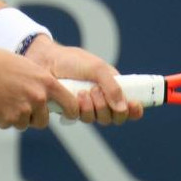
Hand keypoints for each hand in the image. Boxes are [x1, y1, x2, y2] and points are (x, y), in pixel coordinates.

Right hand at [0, 42, 79, 129]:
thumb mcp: (27, 67)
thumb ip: (40, 83)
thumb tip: (47, 98)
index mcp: (46, 83)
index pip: (70, 104)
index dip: (71, 111)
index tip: (69, 115)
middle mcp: (38, 98)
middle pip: (43, 120)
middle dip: (34, 117)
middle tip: (20, 105)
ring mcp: (23, 111)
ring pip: (24, 123)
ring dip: (16, 117)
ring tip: (4, 99)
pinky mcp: (8, 120)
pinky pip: (8, 124)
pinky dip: (2, 118)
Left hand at [22, 35, 144, 125]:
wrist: (46, 61)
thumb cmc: (73, 60)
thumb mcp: (97, 68)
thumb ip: (112, 87)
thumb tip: (123, 109)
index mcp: (113, 86)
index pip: (129, 105)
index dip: (134, 110)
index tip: (133, 105)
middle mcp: (102, 99)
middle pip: (116, 117)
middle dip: (108, 107)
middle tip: (96, 90)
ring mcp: (88, 106)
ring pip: (100, 119)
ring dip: (94, 107)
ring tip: (83, 91)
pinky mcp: (73, 111)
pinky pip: (83, 119)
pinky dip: (81, 108)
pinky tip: (74, 95)